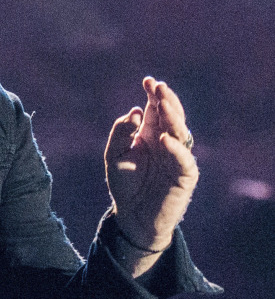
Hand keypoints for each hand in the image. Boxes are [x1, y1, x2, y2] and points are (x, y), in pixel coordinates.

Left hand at [105, 77, 197, 253]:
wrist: (132, 217)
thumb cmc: (124, 185)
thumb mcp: (113, 156)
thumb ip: (120, 133)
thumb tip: (134, 111)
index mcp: (150, 133)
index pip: (156, 109)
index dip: (154, 94)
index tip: (148, 81)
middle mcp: (166, 142)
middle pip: (171, 116)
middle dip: (166, 100)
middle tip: (158, 87)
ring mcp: (177, 157)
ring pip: (180, 133)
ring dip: (173, 118)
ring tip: (163, 104)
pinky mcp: (184, 176)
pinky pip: (183, 160)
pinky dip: (175, 149)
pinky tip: (164, 139)